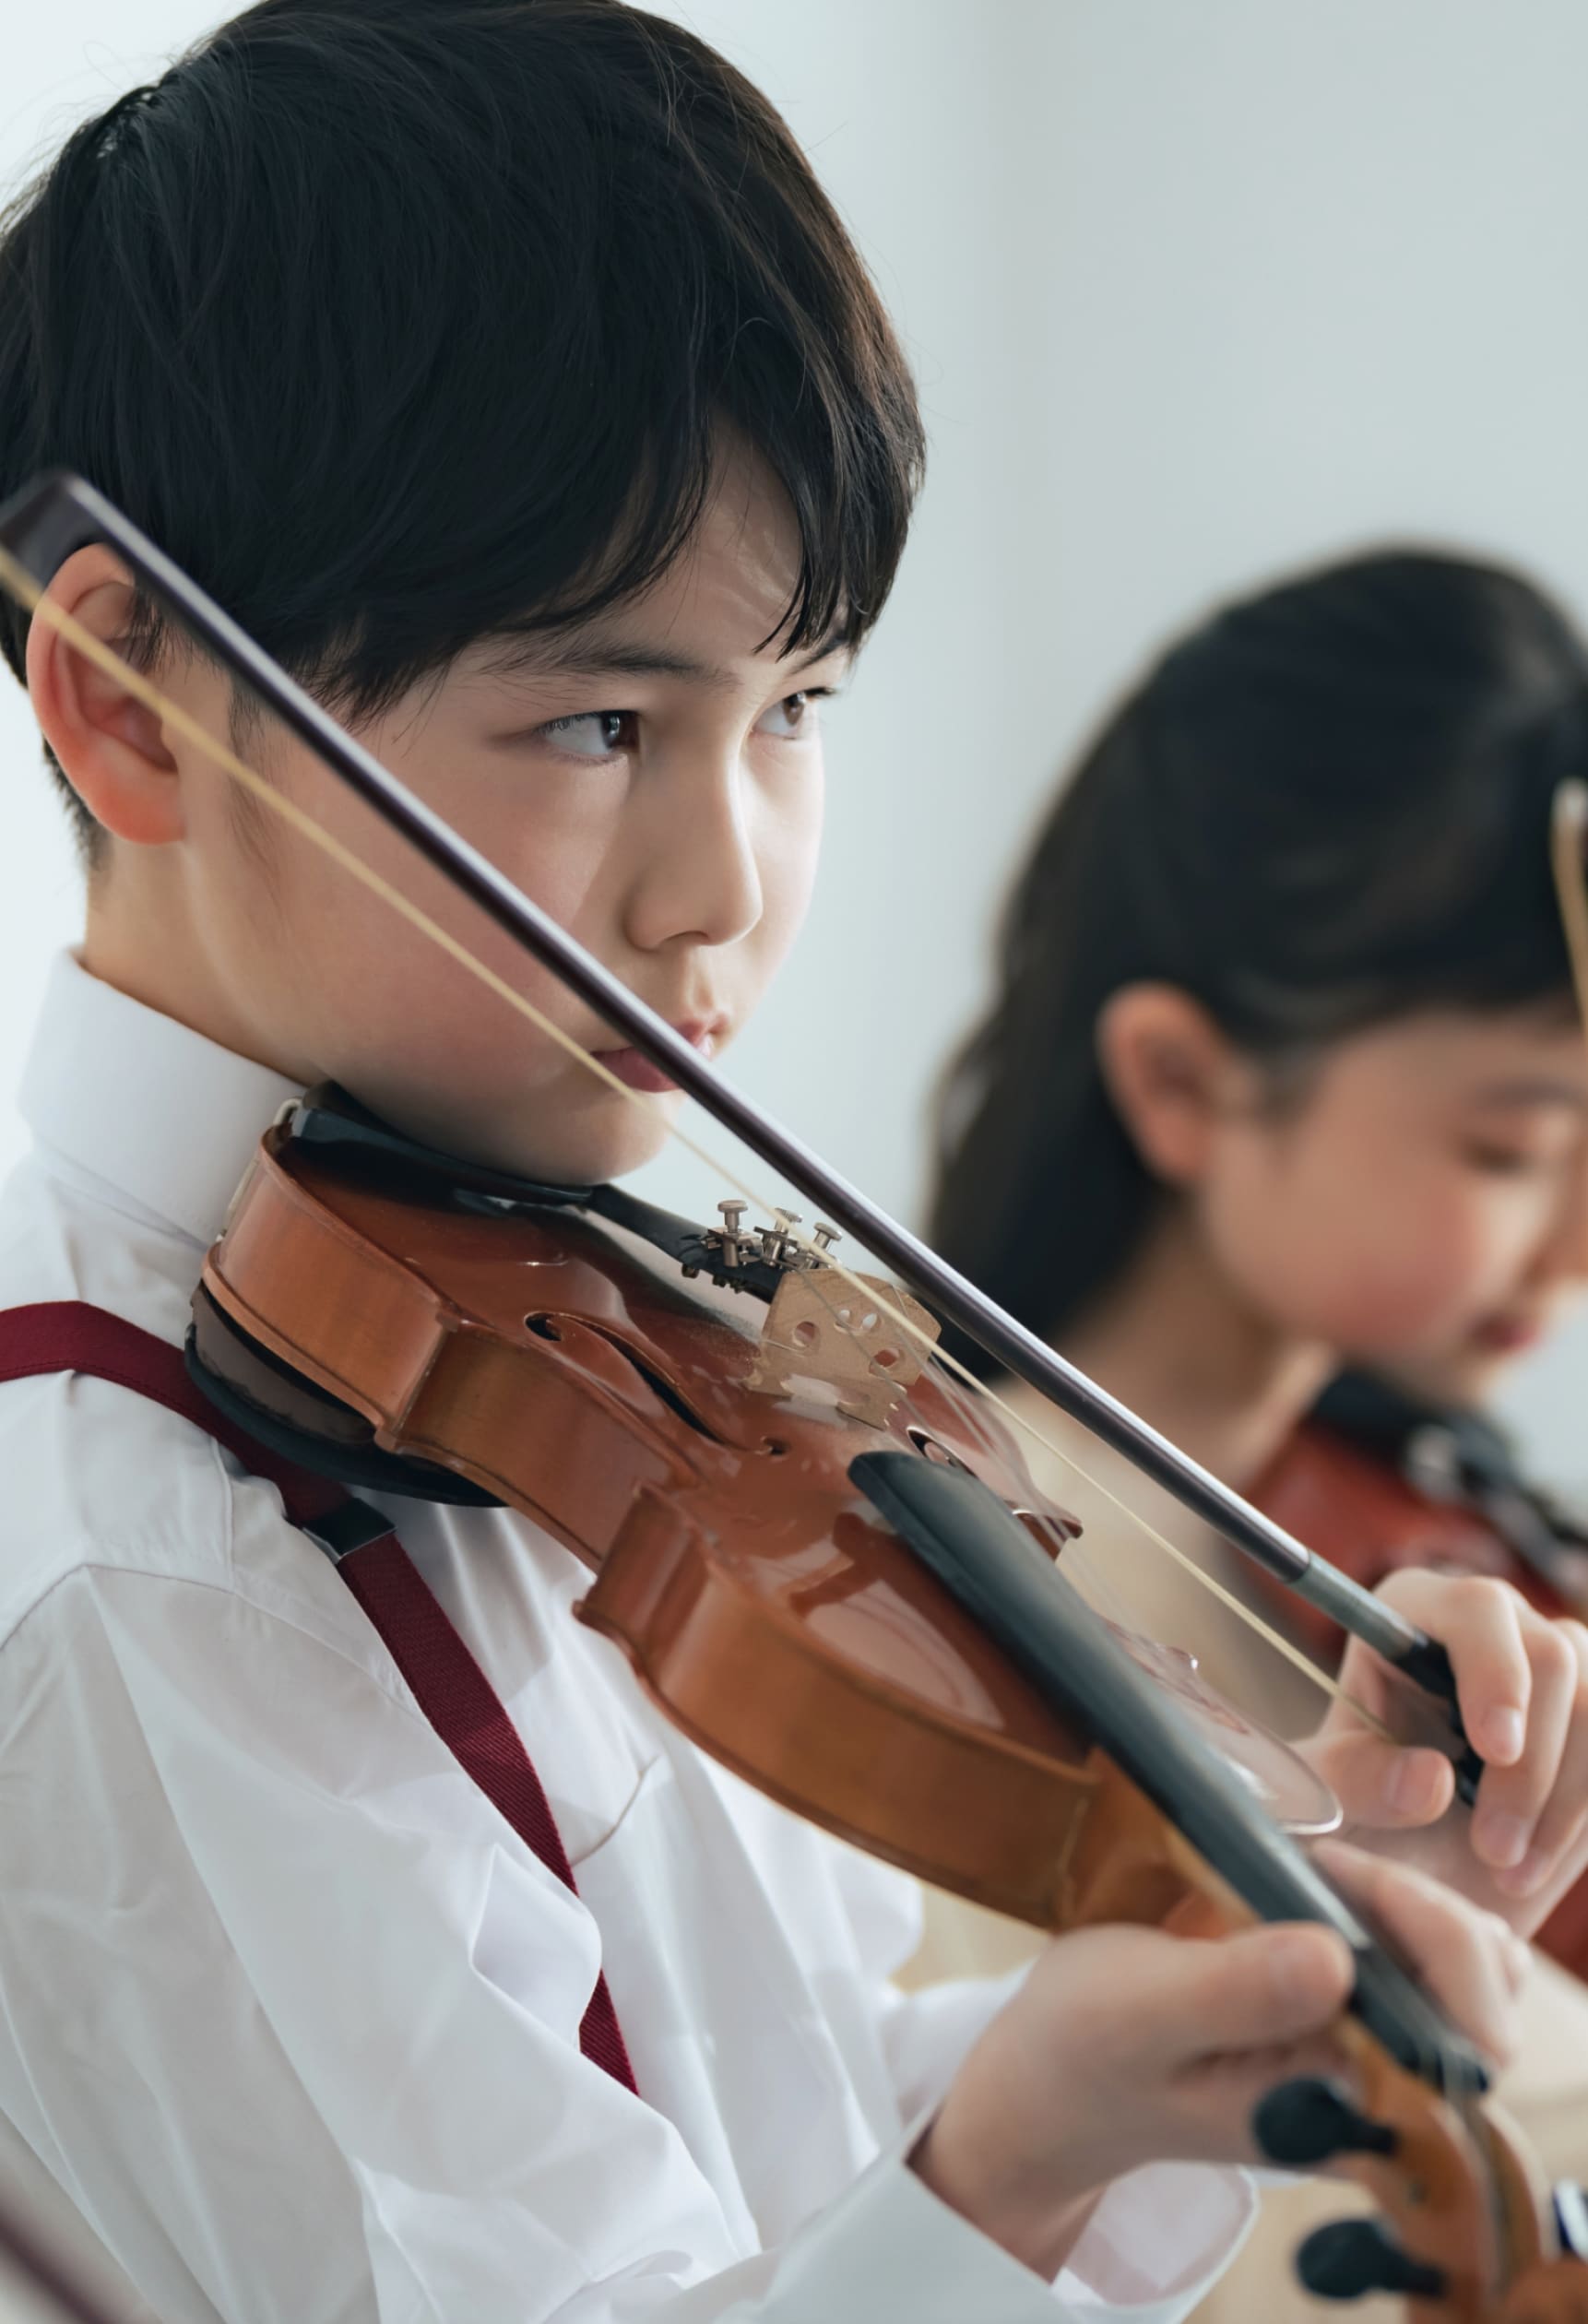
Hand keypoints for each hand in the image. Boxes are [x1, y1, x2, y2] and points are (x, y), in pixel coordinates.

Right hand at [911, 1847, 1523, 2280]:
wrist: (1053, 2077)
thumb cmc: (1084, 2049)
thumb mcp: (1138, 2012)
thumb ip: (1234, 1995)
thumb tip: (1336, 1962)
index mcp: (1336, 2115)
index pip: (1465, 2038)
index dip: (1435, 1937)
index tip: (1338, 1873)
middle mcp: (1374, 2100)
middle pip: (1486, 1997)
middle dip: (1425, 1906)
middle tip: (1326, 1862)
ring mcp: (1369, 2064)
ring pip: (1467, 1972)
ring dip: (1415, 1903)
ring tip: (1324, 1870)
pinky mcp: (1354, 2027)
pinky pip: (1423, 1962)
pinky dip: (1396, 1905)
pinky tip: (1326, 1880)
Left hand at [1303, 1569, 1587, 1930]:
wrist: (1409, 1855)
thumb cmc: (1357, 1803)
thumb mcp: (1328, 1794)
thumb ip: (1356, 1778)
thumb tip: (1430, 1779)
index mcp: (1413, 1612)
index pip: (1476, 1608)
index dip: (1495, 1673)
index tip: (1495, 1751)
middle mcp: (1494, 1625)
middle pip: (1553, 1657)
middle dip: (1529, 1767)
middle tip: (1491, 1850)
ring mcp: (1556, 1667)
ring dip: (1561, 1801)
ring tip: (1505, 1869)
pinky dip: (1584, 1816)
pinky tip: (1534, 1865)